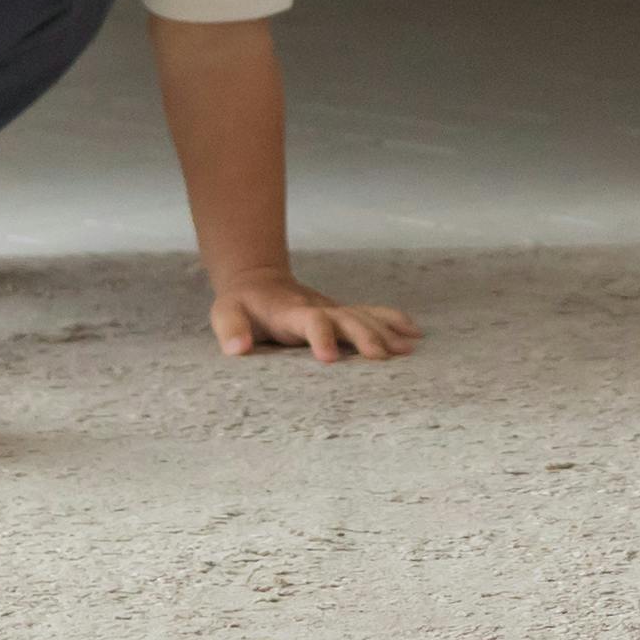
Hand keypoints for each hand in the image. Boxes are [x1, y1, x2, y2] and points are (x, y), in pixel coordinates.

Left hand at [212, 267, 417, 361]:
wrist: (258, 280)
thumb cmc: (241, 304)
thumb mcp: (225, 314)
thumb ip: (231, 331)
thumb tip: (238, 349)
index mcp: (291, 313)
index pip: (310, 321)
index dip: (321, 336)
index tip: (329, 358)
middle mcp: (318, 308)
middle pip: (347, 319)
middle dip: (365, 336)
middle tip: (381, 357)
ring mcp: (333, 309)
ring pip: (364, 316)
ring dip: (386, 331)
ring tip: (408, 349)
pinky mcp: (342, 314)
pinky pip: (372, 314)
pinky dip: (393, 321)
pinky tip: (414, 333)